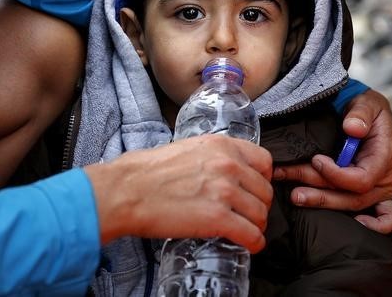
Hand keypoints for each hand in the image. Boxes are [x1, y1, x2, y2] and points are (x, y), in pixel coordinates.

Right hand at [84, 134, 273, 251]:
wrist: (126, 191)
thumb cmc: (146, 172)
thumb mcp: (187, 149)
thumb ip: (211, 156)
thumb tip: (223, 168)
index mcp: (221, 145)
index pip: (264, 161)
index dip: (262, 178)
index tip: (255, 188)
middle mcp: (227, 165)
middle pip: (265, 190)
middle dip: (259, 205)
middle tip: (248, 214)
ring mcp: (224, 191)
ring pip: (260, 213)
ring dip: (256, 225)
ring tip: (247, 230)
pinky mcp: (217, 218)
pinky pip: (251, 234)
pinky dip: (254, 243)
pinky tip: (249, 245)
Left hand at [271, 89, 391, 232]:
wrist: (365, 113)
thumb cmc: (367, 108)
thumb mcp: (367, 102)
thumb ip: (360, 113)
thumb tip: (353, 128)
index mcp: (384, 156)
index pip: (361, 179)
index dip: (336, 175)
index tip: (315, 160)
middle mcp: (385, 178)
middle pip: (353, 197)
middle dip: (320, 194)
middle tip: (293, 191)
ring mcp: (381, 190)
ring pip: (353, 206)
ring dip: (323, 203)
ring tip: (296, 197)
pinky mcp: (374, 195)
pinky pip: (384, 218)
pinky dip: (373, 226)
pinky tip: (350, 224)